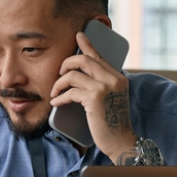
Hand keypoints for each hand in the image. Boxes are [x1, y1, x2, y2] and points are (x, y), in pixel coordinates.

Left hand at [50, 31, 137, 161]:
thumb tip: (81, 76)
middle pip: (84, 60)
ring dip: (59, 83)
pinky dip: (60, 97)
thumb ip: (102, 85)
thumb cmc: (113, 123)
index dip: (87, 45)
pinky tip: (56, 103)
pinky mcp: (94, 99)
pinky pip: (70, 91)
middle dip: (66, 64)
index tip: (78, 35)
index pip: (99, 56)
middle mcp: (113, 79)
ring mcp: (104, 88)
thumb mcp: (111, 99)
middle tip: (59, 74)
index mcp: (118, 77)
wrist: (121, 141)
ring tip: (55, 93)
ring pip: (73, 74)